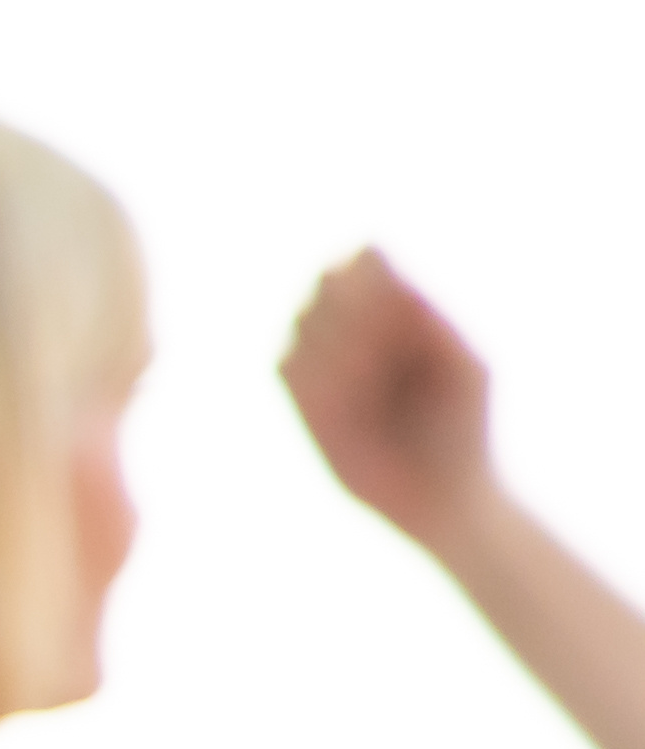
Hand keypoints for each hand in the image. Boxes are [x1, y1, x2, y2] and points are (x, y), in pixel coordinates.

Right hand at [282, 249, 500, 551]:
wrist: (437, 492)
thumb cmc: (463, 425)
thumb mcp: (465, 369)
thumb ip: (432, 324)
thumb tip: (393, 286)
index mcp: (400, 307)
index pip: (366, 255)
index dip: (371, 273)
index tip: (402, 304)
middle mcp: (354, 325)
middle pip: (328, 278)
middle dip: (354, 309)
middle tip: (385, 348)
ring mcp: (321, 359)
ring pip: (300, 318)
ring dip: (336, 344)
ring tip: (371, 380)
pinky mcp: (299, 396)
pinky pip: (284, 362)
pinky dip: (314, 375)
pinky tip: (348, 402)